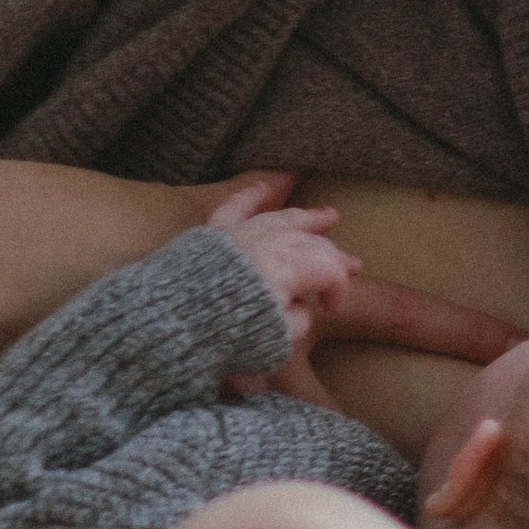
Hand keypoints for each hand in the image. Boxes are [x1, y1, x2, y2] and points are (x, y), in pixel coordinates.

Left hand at [209, 179, 358, 346]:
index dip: (338, 290)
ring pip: (282, 217)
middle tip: (354, 263)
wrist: (174, 322)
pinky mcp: (215, 234)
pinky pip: (237, 206)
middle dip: (334, 254)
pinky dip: (253, 195)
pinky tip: (268, 186)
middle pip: (311, 241)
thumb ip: (297, 321)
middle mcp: (270, 242)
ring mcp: (242, 233)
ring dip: (307, 217)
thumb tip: (299, 307)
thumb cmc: (227, 335)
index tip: (330, 310)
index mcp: (291, 266)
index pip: (330, 269)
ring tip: (327, 215)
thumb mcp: (277, 341)